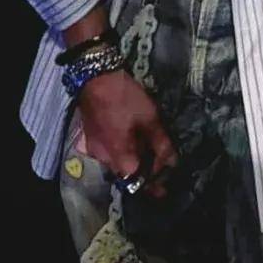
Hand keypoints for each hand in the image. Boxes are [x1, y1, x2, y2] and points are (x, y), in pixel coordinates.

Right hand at [76, 71, 177, 199]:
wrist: (96, 76)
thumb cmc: (125, 99)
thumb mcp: (150, 119)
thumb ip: (162, 145)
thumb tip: (173, 163)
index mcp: (120, 159)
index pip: (139, 183)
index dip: (153, 185)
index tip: (165, 187)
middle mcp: (104, 160)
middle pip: (126, 174)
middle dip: (143, 172)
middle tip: (159, 165)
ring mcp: (94, 149)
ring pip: (116, 162)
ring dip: (131, 160)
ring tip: (145, 150)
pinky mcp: (89, 138)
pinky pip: (106, 151)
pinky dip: (119, 150)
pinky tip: (127, 139)